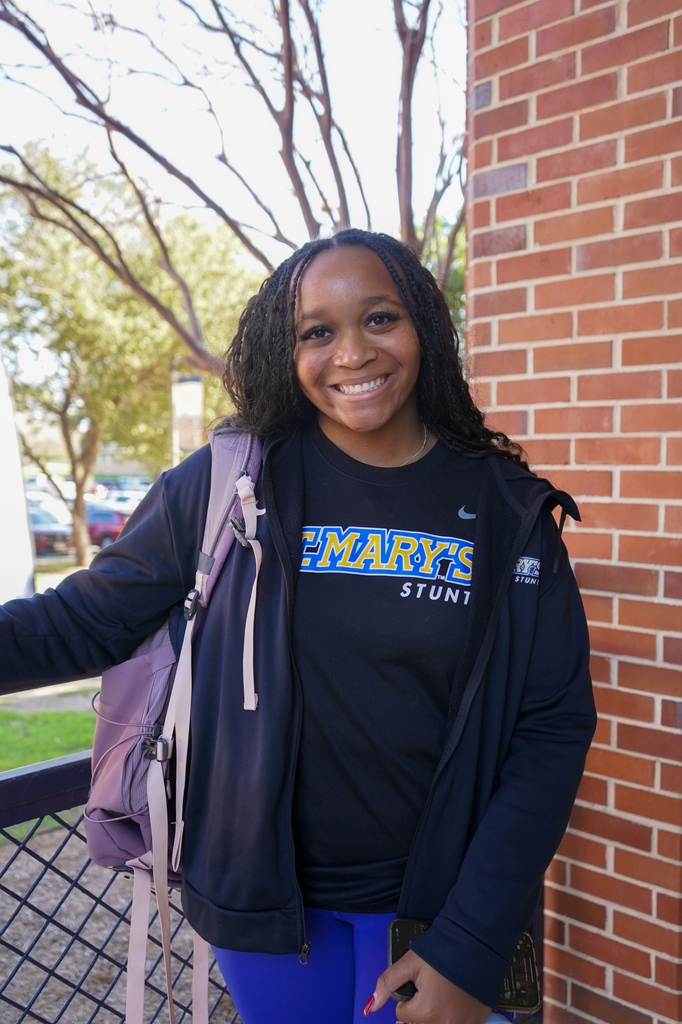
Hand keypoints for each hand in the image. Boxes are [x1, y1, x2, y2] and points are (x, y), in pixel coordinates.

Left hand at [366, 950, 490, 1023]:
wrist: (476, 943)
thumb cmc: (441, 951)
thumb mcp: (410, 963)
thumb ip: (387, 984)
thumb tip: (369, 1007)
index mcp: (426, 1011)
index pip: (403, 1013)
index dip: (409, 996)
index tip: (420, 982)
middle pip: (421, 1021)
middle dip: (422, 1006)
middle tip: (433, 985)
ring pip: (438, 1023)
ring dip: (438, 1012)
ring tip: (445, 991)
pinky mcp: (477, 1020)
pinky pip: (458, 1023)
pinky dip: (455, 1015)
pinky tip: (458, 998)